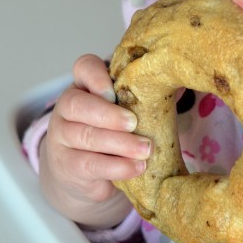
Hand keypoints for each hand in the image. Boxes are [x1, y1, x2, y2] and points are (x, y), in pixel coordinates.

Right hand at [39, 54, 150, 228]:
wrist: (84, 173)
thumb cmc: (112, 132)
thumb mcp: (124, 110)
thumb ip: (142, 97)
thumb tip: (179, 84)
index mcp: (83, 86)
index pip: (83, 68)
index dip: (96, 76)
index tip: (114, 91)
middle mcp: (66, 109)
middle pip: (77, 105)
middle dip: (108, 114)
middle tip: (134, 123)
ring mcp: (62, 139)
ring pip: (85, 137)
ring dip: (119, 143)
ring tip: (146, 150)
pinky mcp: (68, 167)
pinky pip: (90, 166)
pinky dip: (116, 167)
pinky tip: (137, 167)